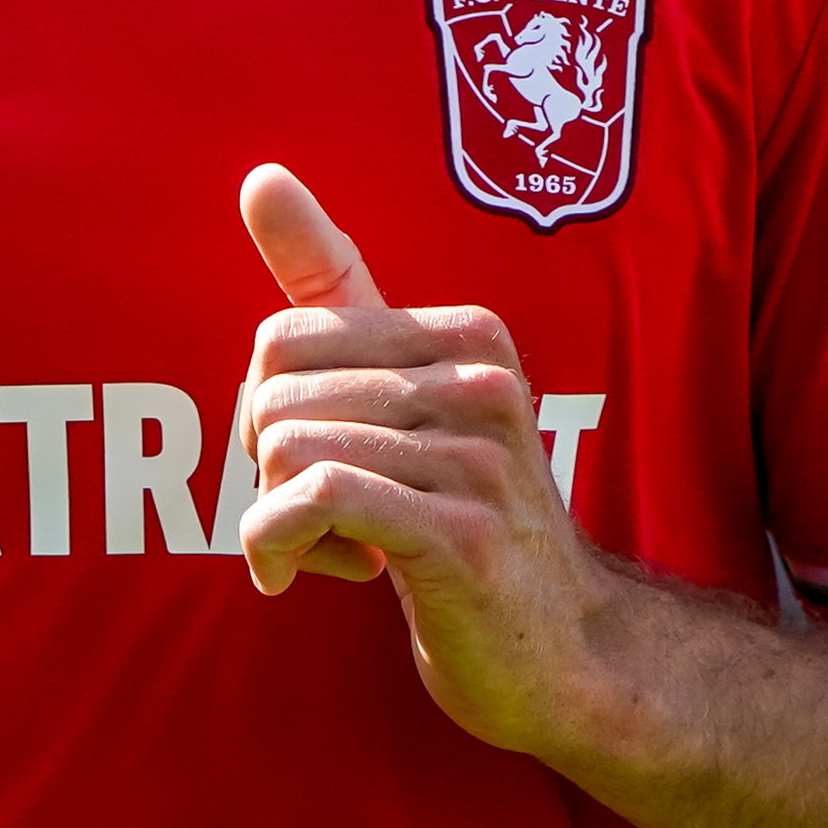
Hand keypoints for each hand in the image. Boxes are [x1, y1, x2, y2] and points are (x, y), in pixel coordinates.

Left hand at [233, 166, 628, 760]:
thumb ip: (333, 288)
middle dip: (266, 472)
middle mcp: (481, 381)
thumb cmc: (464, 521)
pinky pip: (312, 499)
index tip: (312, 464)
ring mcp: (477, 457)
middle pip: (274, 398)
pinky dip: (276, 546)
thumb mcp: (403, 396)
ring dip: (276, 520)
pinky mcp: (460, 533)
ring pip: (286, 450)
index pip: (284, 338)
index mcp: (467, 335)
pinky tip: (305, 574)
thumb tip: (260, 175)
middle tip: (318, 519)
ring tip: (331, 547)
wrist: (567, 652)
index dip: (268, 414)